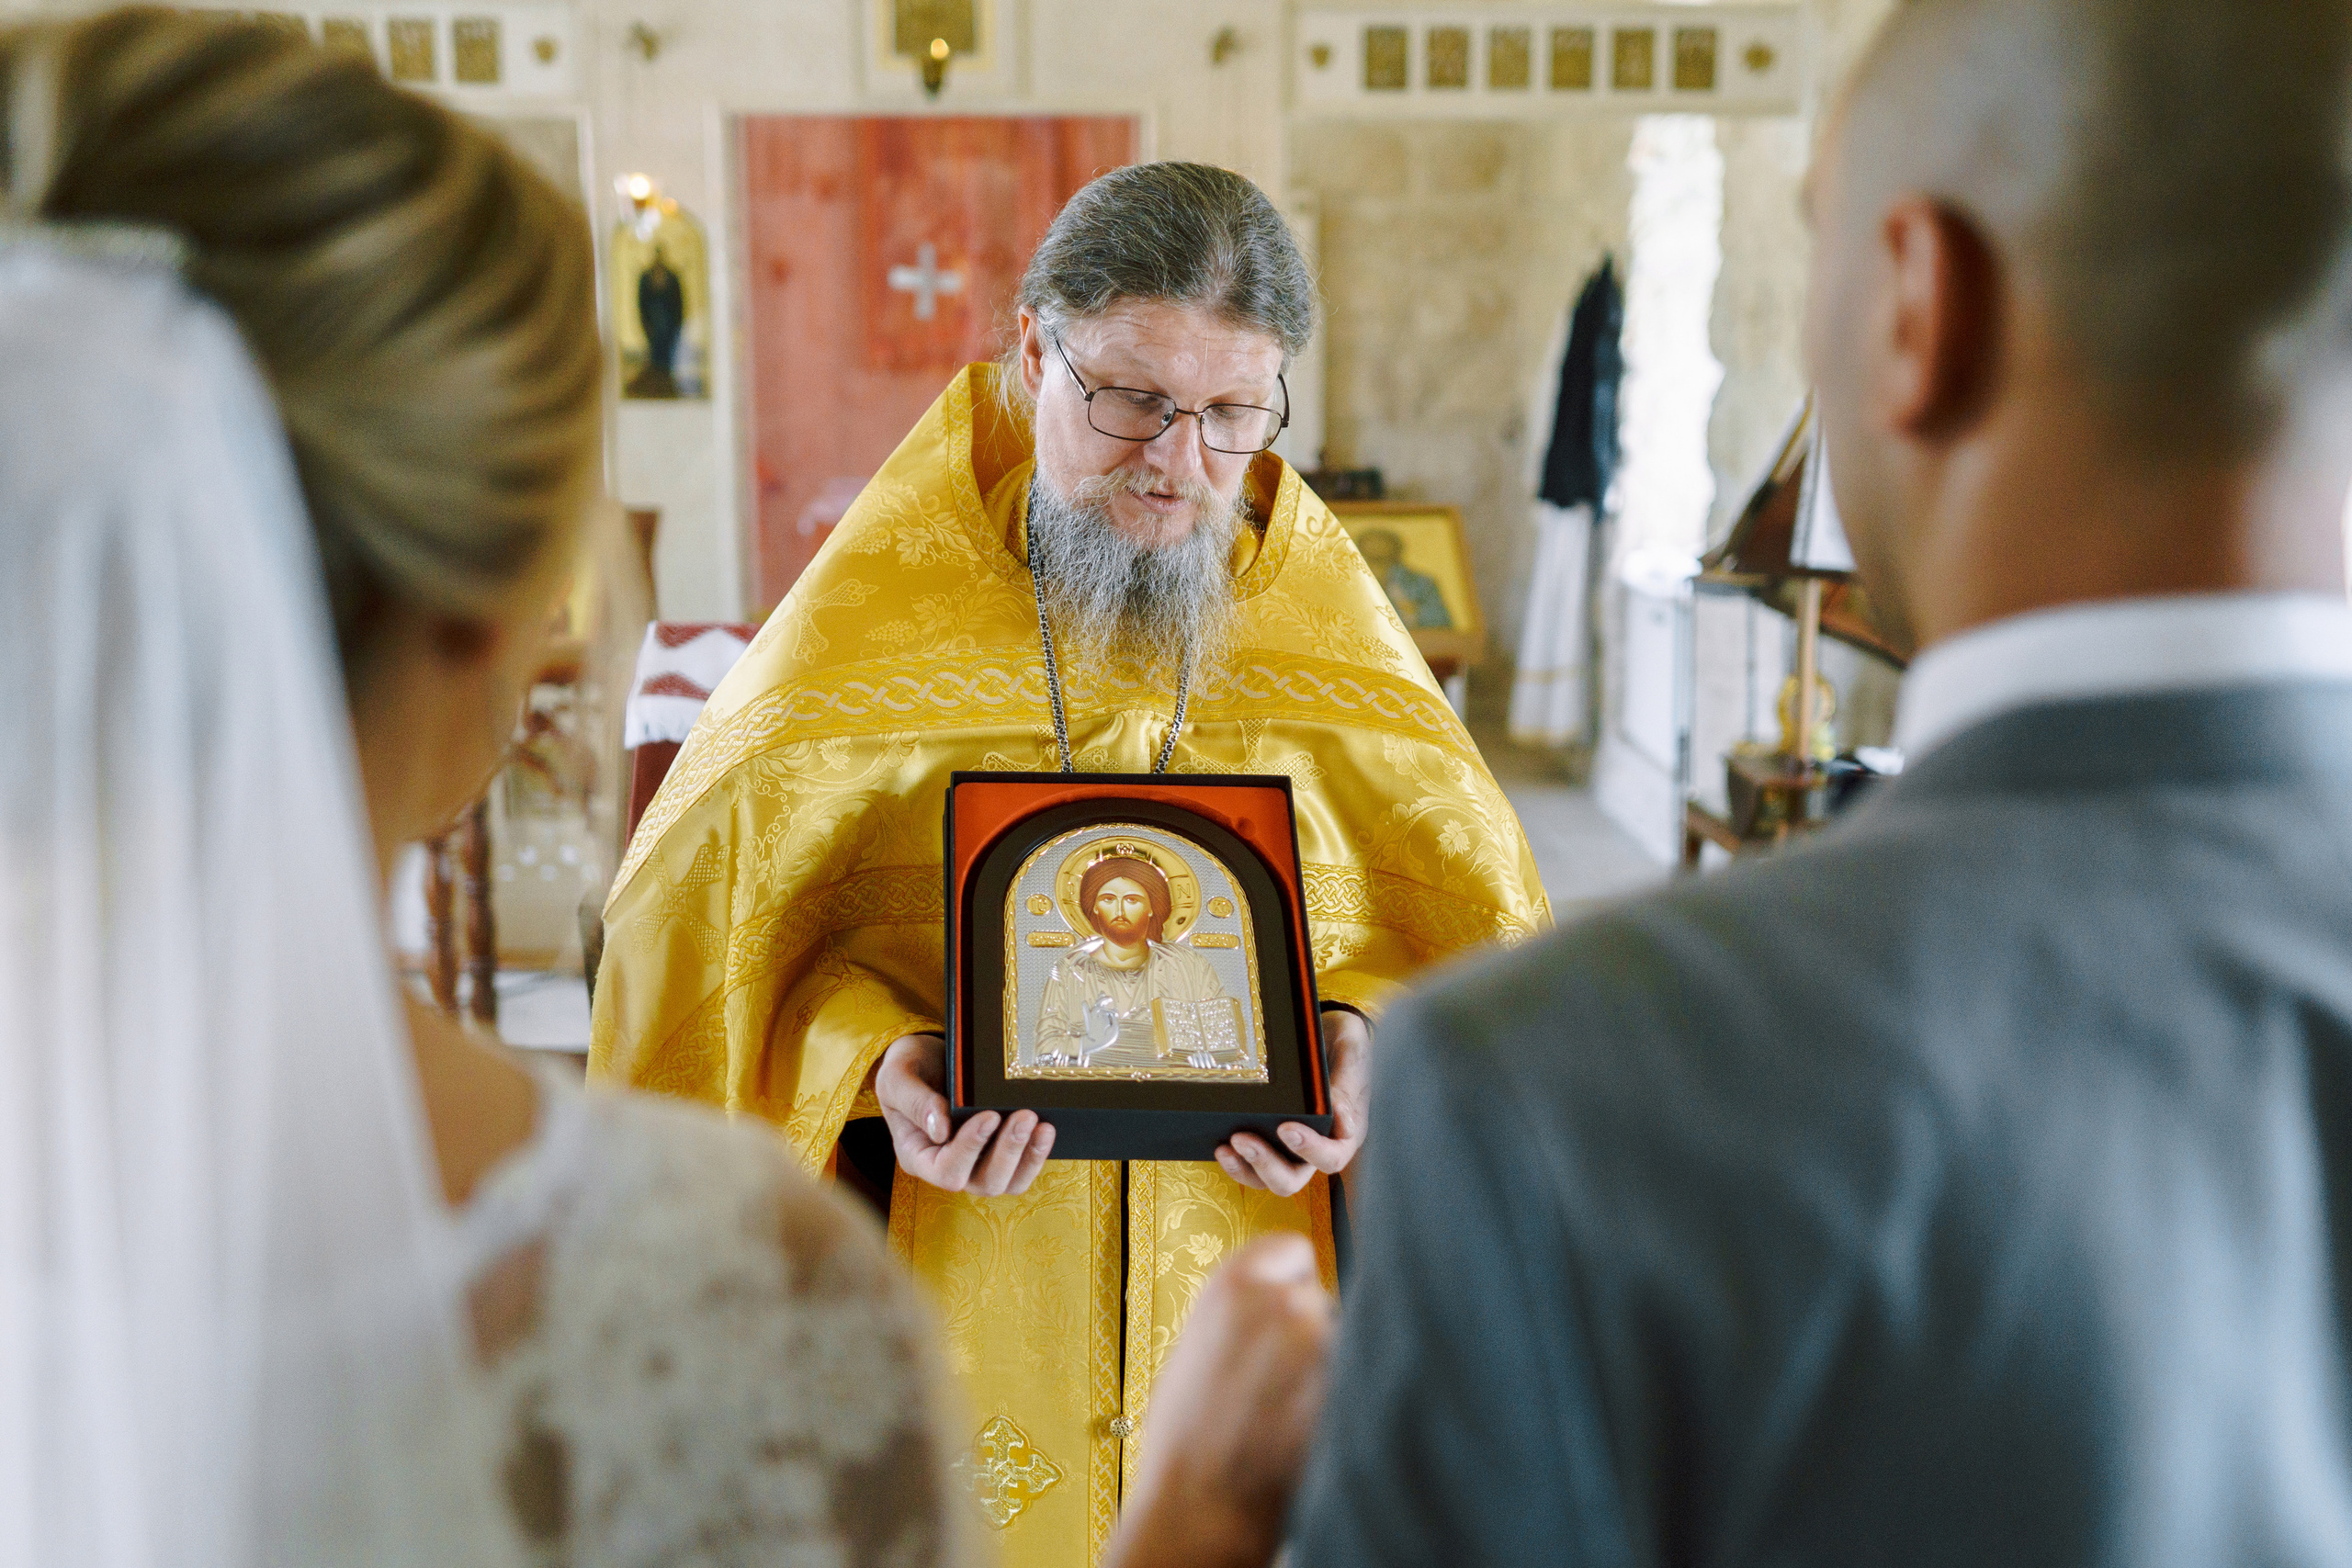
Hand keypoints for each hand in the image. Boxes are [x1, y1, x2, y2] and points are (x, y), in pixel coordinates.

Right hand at [871, 1033, 1053, 1195]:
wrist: (927, 1058)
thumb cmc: (907, 1069)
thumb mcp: (898, 1077)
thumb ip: (914, 1101)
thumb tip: (940, 1130)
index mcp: (919, 1155)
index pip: (946, 1170)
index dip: (970, 1149)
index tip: (989, 1116)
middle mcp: (948, 1167)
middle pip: (983, 1183)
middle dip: (1007, 1152)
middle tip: (1025, 1116)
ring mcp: (975, 1163)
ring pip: (1007, 1183)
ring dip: (1027, 1157)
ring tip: (1042, 1125)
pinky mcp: (997, 1151)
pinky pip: (1021, 1169)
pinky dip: (1036, 1153)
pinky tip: (1046, 1129)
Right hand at [1103, 1235, 1333, 1567]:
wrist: (1201, 1507)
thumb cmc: (1187, 1438)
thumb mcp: (1197, 1346)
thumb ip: (1239, 1311)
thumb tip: (1277, 1299)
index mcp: (1237, 1283)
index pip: (1292, 1250)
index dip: (1289, 1280)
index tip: (1283, 1306)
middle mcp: (1288, 1304)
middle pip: (1320, 1299)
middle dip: (1309, 1330)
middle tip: (1278, 1376)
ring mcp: (1325, 1347)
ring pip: (1341, 1342)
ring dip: (1327, 1367)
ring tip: (1285, 1412)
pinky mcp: (1351, 1388)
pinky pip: (1354, 1379)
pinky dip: (1339, 1399)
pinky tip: (1303, 1429)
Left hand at [1215, 1008, 1367, 1195]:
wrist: (1324, 1033)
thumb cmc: (1342, 1041)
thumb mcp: (1351, 1051)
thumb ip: (1347, 1083)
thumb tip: (1344, 1123)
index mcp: (1343, 1133)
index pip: (1331, 1157)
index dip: (1310, 1151)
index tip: (1286, 1128)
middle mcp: (1316, 1148)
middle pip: (1293, 1179)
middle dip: (1266, 1165)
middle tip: (1242, 1138)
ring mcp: (1290, 1149)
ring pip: (1267, 1179)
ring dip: (1245, 1168)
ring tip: (1227, 1146)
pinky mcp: (1269, 1141)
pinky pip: (1251, 1165)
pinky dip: (1235, 1162)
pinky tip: (1221, 1146)